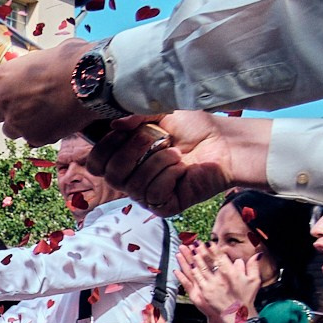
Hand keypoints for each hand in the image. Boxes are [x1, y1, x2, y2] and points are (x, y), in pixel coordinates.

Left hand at [0, 36, 95, 143]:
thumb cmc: (73, 61)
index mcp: (1, 77)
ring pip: (11, 130)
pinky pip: (32, 139)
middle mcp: (3, 100)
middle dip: (8, 110)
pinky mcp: (34, 137)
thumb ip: (30, 66)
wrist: (92, 80)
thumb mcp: (45, 54)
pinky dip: (42, 133)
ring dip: (23, 124)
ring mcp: (17, 122)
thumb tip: (39, 64)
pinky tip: (56, 120)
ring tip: (45, 112)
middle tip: (28, 103)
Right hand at [87, 110, 267, 217]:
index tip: (125, 130)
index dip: (106, 147)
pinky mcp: (164, 206)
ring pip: (132, 185)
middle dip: (132, 151)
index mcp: (126, 159)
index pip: (96, 163)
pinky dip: (169, 176)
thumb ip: (135, 116)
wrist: (226, 143)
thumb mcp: (161, 115)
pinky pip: (153, 194)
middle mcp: (132, 179)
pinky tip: (183, 170)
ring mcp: (147, 195)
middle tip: (156, 138)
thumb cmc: (195, 128)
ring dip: (157, 162)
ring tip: (176, 154)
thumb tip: (114, 124)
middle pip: (110, 175)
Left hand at [177, 241, 263, 322]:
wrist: (238, 314)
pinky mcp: (204, 293)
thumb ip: (254, 266)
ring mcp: (210, 285)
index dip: (212, 249)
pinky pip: (194, 280)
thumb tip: (257, 254)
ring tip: (188, 251)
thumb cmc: (246, 297)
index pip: (219, 257)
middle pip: (207, 260)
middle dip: (200, 251)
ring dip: (193, 259)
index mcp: (231, 272)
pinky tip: (185, 267)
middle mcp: (219, 277)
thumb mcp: (254, 280)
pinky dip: (190, 273)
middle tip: (194, 243)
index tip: (207, 242)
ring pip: (199, 268)